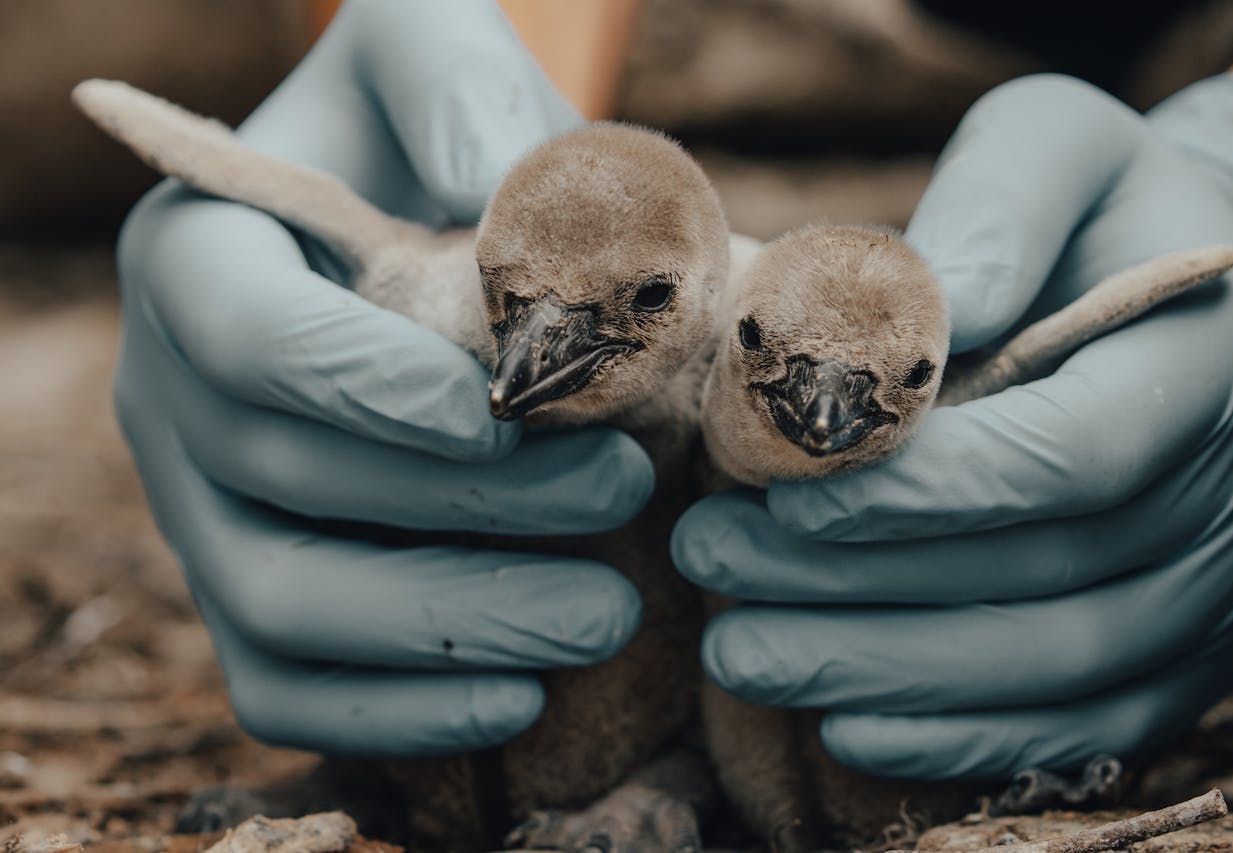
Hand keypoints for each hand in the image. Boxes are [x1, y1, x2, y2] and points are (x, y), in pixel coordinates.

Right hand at [116, 0, 653, 755]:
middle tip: (624, 495)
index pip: (252, 338)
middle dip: (467, 508)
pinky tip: (519, 699)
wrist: (409, 211)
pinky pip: (285, 682)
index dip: (368, 388)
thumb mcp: (433, 48)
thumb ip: (457, 88)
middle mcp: (176, 395)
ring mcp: (205, 507)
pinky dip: (391, 714)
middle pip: (291, 481)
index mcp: (201, 259)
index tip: (504, 409)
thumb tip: (504, 200)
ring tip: (607, 616)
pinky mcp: (254, 587)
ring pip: (284, 606)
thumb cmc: (424, 127)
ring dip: (449, 631)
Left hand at [673, 73, 1232, 778]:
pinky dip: (959, 738)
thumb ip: (1002, 203)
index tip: (790, 497)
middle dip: (857, 583)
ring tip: (738, 648)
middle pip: (1039, 577)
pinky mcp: (1175, 650)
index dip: (928, 493)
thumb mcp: (1060, 151)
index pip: (1070, 456)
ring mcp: (1210, 589)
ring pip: (1048, 669)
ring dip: (881, 672)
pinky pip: (1079, 724)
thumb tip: (934, 304)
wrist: (1192, 289)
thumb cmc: (1105, 214)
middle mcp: (1224, 496)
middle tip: (711, 560)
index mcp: (1200, 366)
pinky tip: (843, 724)